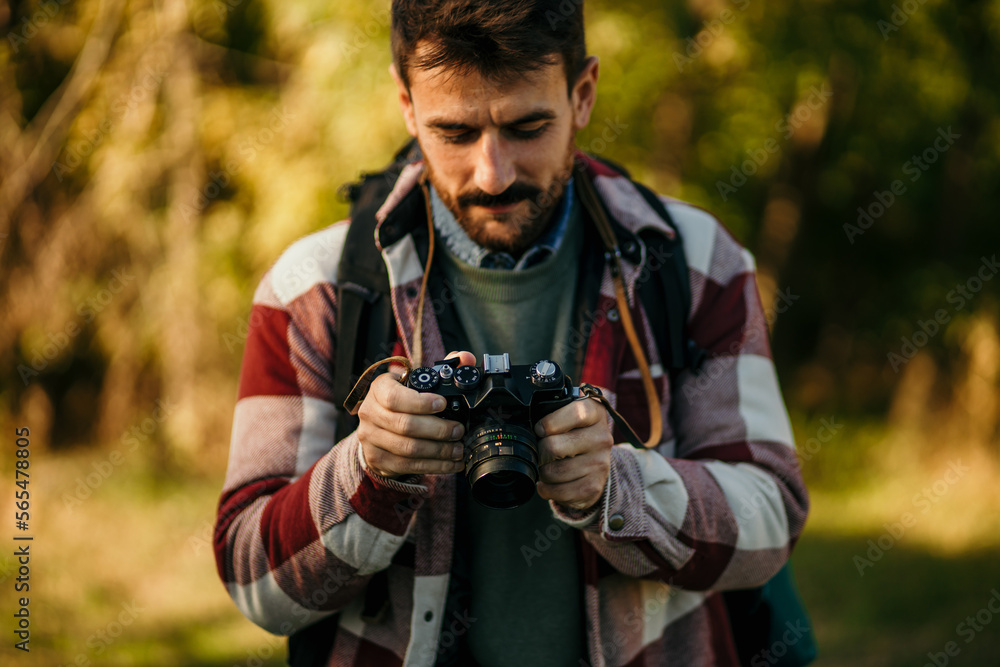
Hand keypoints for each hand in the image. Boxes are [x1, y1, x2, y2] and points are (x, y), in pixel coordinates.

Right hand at [356, 351, 474, 478]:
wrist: (379, 426)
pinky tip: (451, 464)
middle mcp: (370, 412)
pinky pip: (408, 465)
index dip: (420, 402)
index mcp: (379, 388)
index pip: (395, 397)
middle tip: (459, 430)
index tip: (444, 404)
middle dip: (438, 430)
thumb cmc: (404, 400)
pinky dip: (434, 466)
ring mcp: (370, 437)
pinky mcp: (377, 458)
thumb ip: (444, 367)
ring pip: (408, 448)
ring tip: (458, 449)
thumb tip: (466, 357)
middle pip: (405, 425)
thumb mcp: (417, 381)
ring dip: (438, 451)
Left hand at [534, 398, 612, 510]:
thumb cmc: (572, 433)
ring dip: (543, 472)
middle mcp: (601, 438)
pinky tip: (551, 483)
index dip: (549, 423)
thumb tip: (525, 423)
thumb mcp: (566, 414)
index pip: (574, 414)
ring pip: (553, 472)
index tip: (540, 430)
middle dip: (540, 452)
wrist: (593, 462)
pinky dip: (547, 489)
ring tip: (548, 467)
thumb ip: (550, 411)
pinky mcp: (594, 486)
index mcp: (594, 413)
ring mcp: (599, 464)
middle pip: (553, 447)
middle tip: (541, 452)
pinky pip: (558, 492)